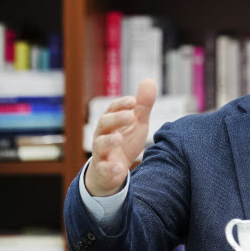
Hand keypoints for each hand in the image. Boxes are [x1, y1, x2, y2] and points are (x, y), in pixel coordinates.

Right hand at [85, 79, 156, 196]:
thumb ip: (142, 105)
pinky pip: (103, 169)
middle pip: (104, 123)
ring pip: (99, 145)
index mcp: (111, 122)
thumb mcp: (137, 122)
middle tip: (131, 116)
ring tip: (119, 138)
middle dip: (116, 118)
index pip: (112, 109)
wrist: (113, 170)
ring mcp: (101, 152)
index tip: (133, 100)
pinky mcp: (103, 170)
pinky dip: (110, 168)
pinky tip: (119, 168)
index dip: (121, 104)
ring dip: (109, 141)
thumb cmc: (125, 141)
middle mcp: (102, 135)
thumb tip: (149, 80)